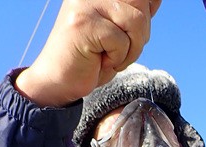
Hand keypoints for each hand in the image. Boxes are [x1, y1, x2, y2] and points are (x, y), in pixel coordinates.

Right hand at [15, 0, 160, 106]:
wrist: (60, 80)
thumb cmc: (91, 59)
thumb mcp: (121, 33)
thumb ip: (136, 13)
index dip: (146, 13)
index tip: (126, 32)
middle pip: (142, 3)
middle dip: (140, 35)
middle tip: (119, 49)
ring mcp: (86, 3)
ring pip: (136, 22)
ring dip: (130, 49)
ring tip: (110, 56)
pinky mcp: (84, 23)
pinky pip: (121, 40)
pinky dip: (117, 58)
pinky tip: (99, 61)